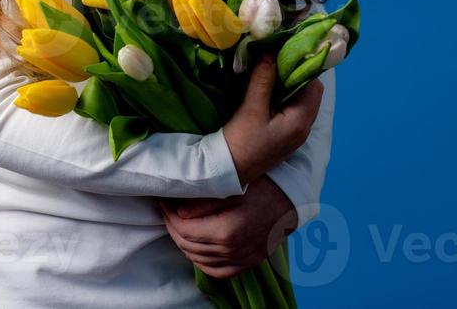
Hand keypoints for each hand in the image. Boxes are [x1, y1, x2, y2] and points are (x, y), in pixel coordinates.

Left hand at [158, 176, 299, 278]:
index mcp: (228, 230)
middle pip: (189, 246)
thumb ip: (204, 202)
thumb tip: (179, 212)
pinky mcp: (248, 262)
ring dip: (184, 243)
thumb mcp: (234, 185)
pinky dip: (202, 262)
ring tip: (178, 225)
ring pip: (200, 260)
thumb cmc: (264, 185)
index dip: (169, 216)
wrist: (292, 198)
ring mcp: (242, 258)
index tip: (164, 202)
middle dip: (172, 228)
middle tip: (167, 211)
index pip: (185, 230)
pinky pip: (218, 271)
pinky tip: (195, 249)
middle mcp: (233, 250)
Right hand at [220, 54, 323, 186]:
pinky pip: (293, 110)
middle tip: (276, 59)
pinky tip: (269, 89)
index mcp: (301, 121)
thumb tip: (270, 52)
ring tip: (271, 70)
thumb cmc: (241, 141)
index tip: (286, 52)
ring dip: (289, 85)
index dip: (302, 67)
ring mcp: (296, 134)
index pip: (314, 86)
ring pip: (301, 101)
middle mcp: (304, 128)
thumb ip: (263, 79)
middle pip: (310, 93)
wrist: (228, 170)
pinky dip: (285, 97)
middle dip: (296, 74)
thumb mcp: (252, 108)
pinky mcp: (286, 136)